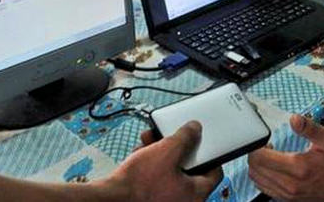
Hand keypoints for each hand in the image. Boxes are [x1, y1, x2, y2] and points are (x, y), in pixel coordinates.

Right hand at [105, 121, 222, 201]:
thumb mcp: (167, 151)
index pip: (214, 173)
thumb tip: (195, 129)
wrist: (109, 200)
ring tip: (149, 140)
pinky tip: (140, 153)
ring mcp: (165, 201)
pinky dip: (150, 165)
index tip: (203, 142)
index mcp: (195, 194)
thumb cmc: (139, 183)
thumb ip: (185, 137)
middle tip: (170, 136)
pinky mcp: (149, 199)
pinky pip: (156, 179)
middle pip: (188, 169)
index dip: (210, 153)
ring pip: (169, 172)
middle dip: (176, 148)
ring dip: (160, 152)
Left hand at [248, 114, 323, 200]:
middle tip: (266, 143)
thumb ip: (309, 128)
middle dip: (255, 153)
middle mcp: (289, 185)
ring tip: (270, 154)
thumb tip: (294, 119)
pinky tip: (273, 166)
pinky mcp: (287, 199)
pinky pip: (264, 188)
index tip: (264, 136)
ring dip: (257, 165)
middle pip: (254, 169)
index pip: (260, 158)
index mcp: (297, 168)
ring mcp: (287, 194)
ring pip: (257, 180)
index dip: (257, 144)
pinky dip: (262, 176)